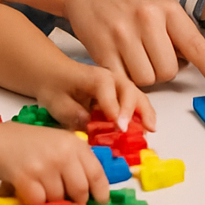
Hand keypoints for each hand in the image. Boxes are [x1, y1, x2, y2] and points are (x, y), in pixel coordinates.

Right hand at [0, 122, 109, 204]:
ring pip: (58, 198)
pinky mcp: (26, 176)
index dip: (101, 191)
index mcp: (73, 143)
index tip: (101, 200)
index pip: (96, 172)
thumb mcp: (56, 142)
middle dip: (75, 201)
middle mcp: (62, 153)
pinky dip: (35, 202)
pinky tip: (29, 191)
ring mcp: (45, 164)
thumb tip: (89, 186)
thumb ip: (73, 159)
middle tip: (68, 202)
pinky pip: (39, 201)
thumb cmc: (23, 142)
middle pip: (80, 190)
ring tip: (41, 189)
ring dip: (51, 201)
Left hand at [35, 62, 156, 133]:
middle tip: (137, 128)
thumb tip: (90, 126)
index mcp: (96, 78)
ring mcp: (118, 85)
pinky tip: (146, 127)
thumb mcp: (58, 103)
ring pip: (137, 96)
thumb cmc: (55, 87)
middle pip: (129, 91)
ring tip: (150, 129)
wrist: (53, 75)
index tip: (119, 127)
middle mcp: (112, 78)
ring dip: (145, 112)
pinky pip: (135, 102)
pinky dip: (142, 114)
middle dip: (134, 111)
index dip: (115, 110)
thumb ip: (74, 115)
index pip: (109, 92)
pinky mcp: (120, 94)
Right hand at [59, 0, 204, 94]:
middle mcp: (148, 19)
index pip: (196, 46)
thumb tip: (191, 63)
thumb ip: (176, 30)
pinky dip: (124, 79)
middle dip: (163, 71)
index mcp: (168, 8)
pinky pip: (123, 80)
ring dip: (143, 76)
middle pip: (169, 71)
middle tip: (151, 55)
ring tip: (133, 55)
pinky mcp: (101, 49)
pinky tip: (119, 62)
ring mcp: (123, 34)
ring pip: (147, 79)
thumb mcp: (158, 3)